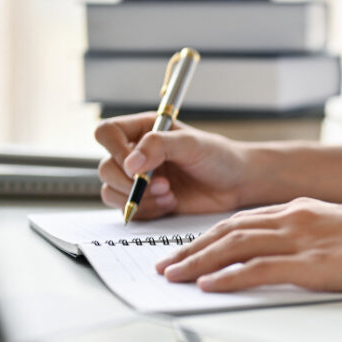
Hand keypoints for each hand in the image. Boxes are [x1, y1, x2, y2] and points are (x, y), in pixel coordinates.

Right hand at [95, 113, 252, 218]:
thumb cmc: (218, 157)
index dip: (115, 150)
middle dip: (131, 182)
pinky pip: (127, 210)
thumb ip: (159, 146)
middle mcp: (135, 153)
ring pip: (111, 191)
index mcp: (143, 130)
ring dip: (139, 198)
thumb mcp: (191, 144)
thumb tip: (130, 163)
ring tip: (169, 194)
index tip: (136, 165)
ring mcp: (138, 179)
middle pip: (105, 168)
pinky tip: (171, 203)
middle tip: (162, 184)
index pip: (107, 133)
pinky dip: (147, 210)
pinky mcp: (145, 201)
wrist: (235, 183)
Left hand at [155, 197, 341, 292]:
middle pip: (229, 230)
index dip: (210, 235)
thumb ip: (315, 239)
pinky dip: (228, 277)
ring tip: (173, 275)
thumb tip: (296, 258)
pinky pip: (258, 269)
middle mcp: (295, 218)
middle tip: (166, 264)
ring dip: (197, 262)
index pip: (244, 220)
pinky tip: (208, 285)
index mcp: (303, 209)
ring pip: (234, 246)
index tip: (190, 248)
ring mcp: (302, 240)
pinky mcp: (312, 264)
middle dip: (192, 248)